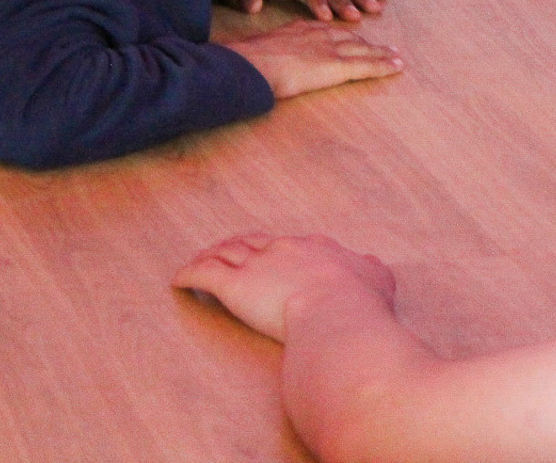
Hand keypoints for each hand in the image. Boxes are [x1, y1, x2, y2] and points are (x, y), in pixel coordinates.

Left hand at [175, 234, 395, 343]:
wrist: (337, 312)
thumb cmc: (360, 302)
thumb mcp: (377, 279)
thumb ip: (372, 269)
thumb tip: (372, 264)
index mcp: (316, 248)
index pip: (291, 244)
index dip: (278, 249)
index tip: (273, 254)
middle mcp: (284, 249)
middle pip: (254, 241)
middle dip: (240, 244)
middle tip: (229, 248)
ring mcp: (258, 265)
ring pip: (226, 252)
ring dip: (211, 254)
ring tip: (201, 258)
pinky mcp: (234, 286)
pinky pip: (204, 274)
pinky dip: (189, 274)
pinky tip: (177, 280)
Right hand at [225, 20, 403, 99]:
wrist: (250, 64)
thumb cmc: (245, 60)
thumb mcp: (256, 51)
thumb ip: (264, 55)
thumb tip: (254, 64)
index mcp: (300, 30)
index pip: (328, 31)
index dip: (344, 34)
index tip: (354, 37)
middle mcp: (319, 35)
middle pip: (350, 38)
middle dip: (368, 43)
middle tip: (385, 46)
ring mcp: (329, 50)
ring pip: (363, 50)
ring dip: (381, 54)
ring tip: (396, 56)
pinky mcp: (336, 66)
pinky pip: (366, 66)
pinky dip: (383, 66)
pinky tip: (397, 67)